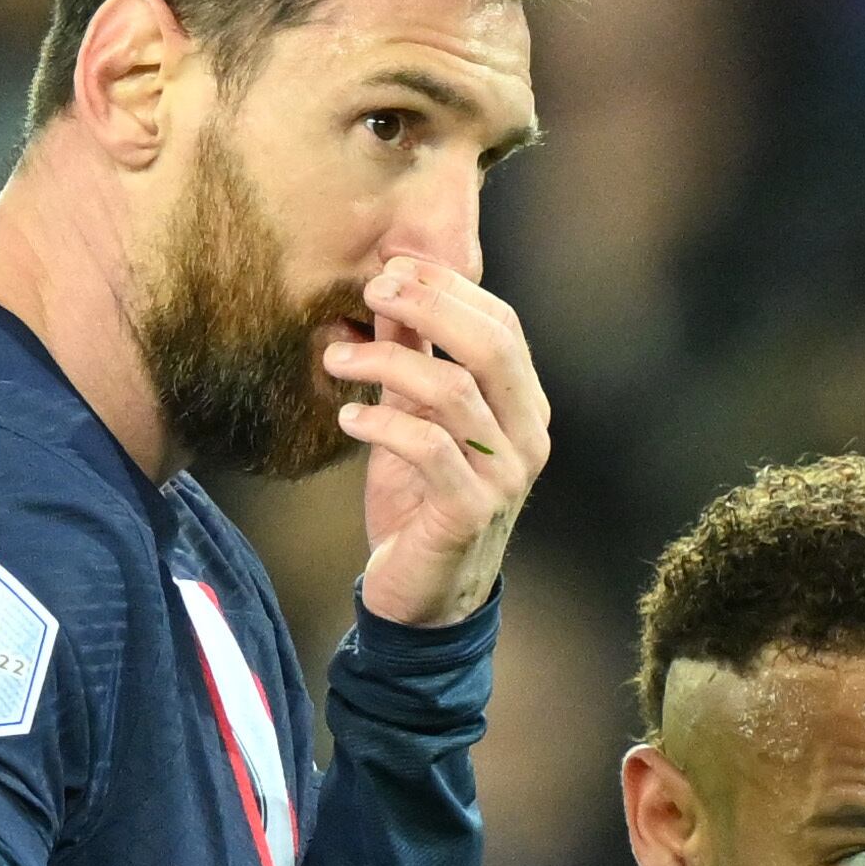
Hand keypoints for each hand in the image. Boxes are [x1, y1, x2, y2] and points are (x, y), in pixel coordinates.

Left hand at [328, 258, 548, 626]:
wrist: (425, 596)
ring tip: (337, 358)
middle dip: (428, 306)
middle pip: (491, 345)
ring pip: (454, 391)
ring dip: (386, 362)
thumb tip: (389, 289)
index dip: (447, 286)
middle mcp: (528, 437)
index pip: (501, 324)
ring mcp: (505, 477)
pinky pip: (429, 447)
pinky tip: (348, 417)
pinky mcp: (471, 511)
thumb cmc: (419, 502)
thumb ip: (410, 357)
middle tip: (371, 291)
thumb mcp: (412, 417)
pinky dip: (382, 423)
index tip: (390, 269)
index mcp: (523, 406)